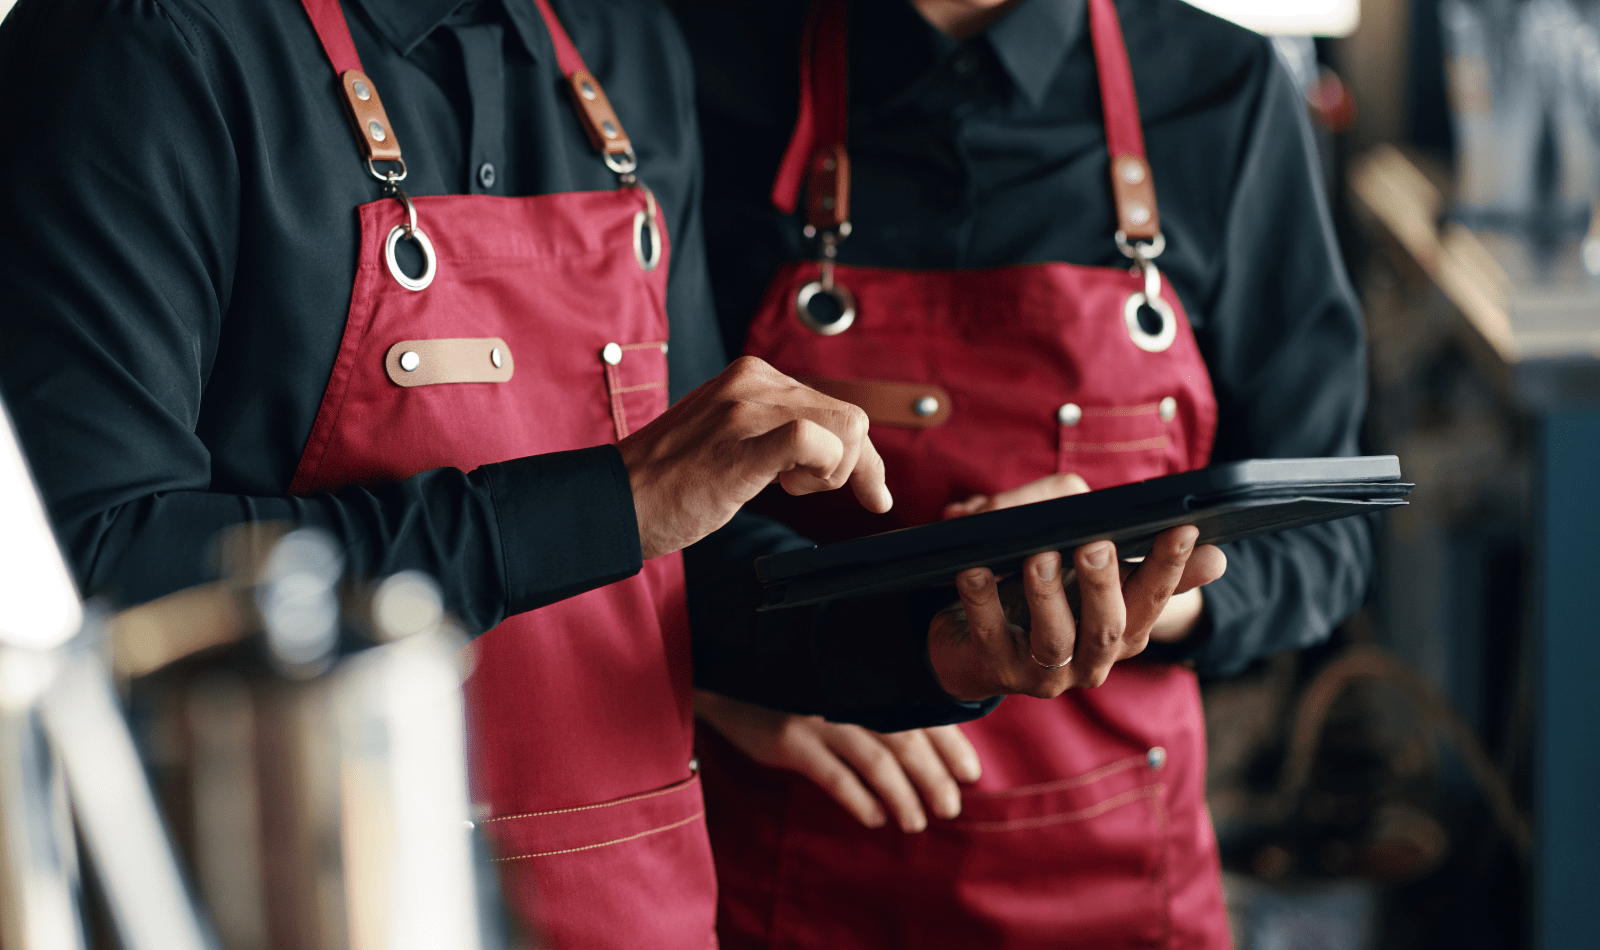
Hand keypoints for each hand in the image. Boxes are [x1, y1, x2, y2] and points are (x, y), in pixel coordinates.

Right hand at [618, 356, 891, 558]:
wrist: (615, 501)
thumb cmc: (669, 482)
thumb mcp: (730, 436)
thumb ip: (775, 430)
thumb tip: (832, 450)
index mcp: (752, 376)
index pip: (836, 407)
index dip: (863, 456)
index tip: (873, 492)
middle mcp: (752, 381)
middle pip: (851, 418)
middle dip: (855, 467)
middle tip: (808, 492)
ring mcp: (745, 409)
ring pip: (844, 428)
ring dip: (833, 473)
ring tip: (786, 487)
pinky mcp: (740, 443)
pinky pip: (813, 441)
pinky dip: (822, 470)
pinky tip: (789, 487)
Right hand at [694, 690, 980, 831]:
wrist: (725, 672)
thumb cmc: (791, 682)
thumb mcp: (835, 684)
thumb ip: (877, 705)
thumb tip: (933, 747)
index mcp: (867, 677)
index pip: (923, 711)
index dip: (952, 744)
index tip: (972, 774)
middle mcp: (848, 693)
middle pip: (907, 738)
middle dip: (934, 778)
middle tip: (950, 808)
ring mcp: (818, 714)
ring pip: (876, 760)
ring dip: (902, 796)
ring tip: (916, 823)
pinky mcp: (788, 739)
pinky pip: (834, 776)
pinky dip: (859, 800)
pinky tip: (874, 819)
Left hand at [943, 472, 1218, 645]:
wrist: (969, 646)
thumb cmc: (1037, 595)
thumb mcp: (1085, 570)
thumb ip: (1129, 549)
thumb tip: (1217, 559)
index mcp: (1123, 630)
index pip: (1154, 599)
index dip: (1172, 567)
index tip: (1183, 528)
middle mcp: (1093, 660)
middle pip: (1108, 627)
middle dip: (1104, 584)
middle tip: (1096, 544)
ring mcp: (1046, 674)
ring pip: (1054, 640)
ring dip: (1047, 596)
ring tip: (1038, 557)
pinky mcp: (997, 672)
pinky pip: (990, 637)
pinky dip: (982, 602)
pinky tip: (974, 571)